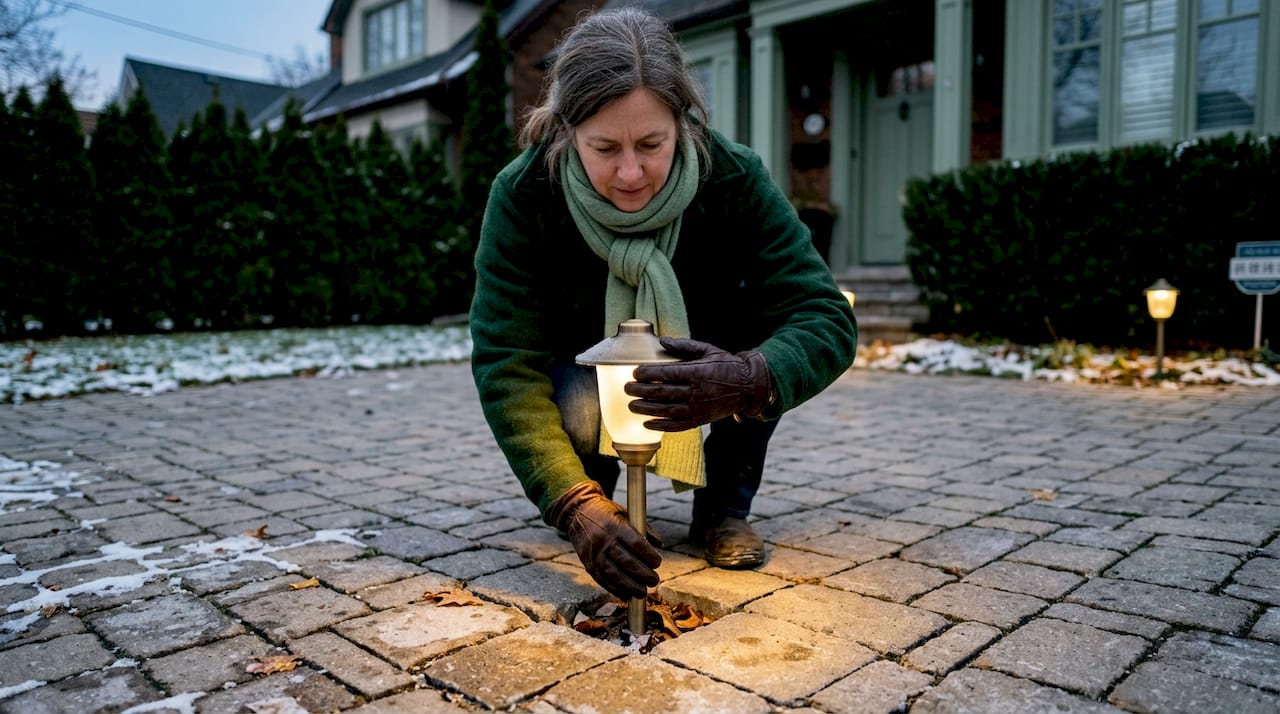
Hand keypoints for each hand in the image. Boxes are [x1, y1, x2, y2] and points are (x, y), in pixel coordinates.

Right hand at [546, 481, 660, 599]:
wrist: (577, 512)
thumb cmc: (606, 512)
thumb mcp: (625, 513)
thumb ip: (643, 528)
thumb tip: (660, 544)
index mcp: (614, 525)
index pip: (636, 544)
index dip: (649, 555)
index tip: (657, 562)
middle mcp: (603, 540)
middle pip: (626, 562)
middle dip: (643, 574)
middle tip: (654, 580)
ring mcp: (593, 553)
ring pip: (614, 574)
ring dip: (630, 586)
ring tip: (643, 592)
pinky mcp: (587, 563)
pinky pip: (601, 579)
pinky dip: (614, 589)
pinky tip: (626, 595)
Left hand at [626, 337, 772, 431]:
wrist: (748, 387)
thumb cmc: (725, 365)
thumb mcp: (708, 350)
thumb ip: (684, 345)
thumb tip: (662, 341)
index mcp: (697, 372)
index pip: (666, 373)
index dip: (647, 374)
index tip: (635, 372)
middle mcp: (696, 391)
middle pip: (662, 393)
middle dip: (640, 391)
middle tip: (627, 389)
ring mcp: (698, 408)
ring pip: (666, 411)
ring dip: (646, 409)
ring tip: (631, 405)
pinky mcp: (700, 420)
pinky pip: (677, 425)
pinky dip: (661, 426)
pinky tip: (647, 424)